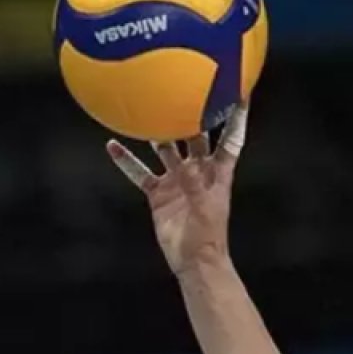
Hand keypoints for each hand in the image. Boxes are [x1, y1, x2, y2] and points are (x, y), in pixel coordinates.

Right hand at [106, 104, 249, 273]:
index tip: (239, 92)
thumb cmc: (208, 235)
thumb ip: (195, 185)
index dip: (236, 117)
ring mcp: (176, 181)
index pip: (230, 138)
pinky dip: (127, 161)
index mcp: (218, 172)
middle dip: (190, 117)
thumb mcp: (205, 208)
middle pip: (195, 138)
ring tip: (144, 113)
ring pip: (165, 150)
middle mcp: (197, 171)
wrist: (192, 261)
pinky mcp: (158, 193)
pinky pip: (140, 172)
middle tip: (180, 92)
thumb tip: (184, 164)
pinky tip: (113, 146)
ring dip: (156, 134)